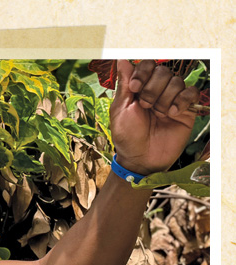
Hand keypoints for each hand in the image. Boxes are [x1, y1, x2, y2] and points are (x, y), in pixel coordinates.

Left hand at [110, 59, 199, 175]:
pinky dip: (181, 101)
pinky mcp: (185, 109)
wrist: (140, 158)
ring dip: (164, 98)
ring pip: (176, 82)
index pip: (147, 65)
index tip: (134, 89)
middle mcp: (157, 90)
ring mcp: (172, 99)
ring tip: (158, 114)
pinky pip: (190, 93)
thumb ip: (124, 85)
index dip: (143, 73)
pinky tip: (172, 114)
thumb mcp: (120, 110)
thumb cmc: (127, 136)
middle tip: (145, 107)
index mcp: (140, 88)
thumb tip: (121, 60)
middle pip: (163, 72)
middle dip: (152, 89)